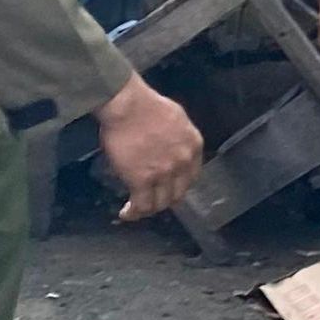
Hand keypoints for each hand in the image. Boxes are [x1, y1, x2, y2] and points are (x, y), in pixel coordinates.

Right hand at [93, 77, 204, 221]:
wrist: (128, 106)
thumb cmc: (147, 106)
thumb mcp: (177, 119)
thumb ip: (180, 138)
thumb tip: (173, 148)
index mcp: (194, 146)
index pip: (192, 176)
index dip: (179, 185)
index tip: (168, 188)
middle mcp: (183, 162)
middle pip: (178, 193)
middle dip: (165, 200)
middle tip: (152, 200)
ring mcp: (164, 173)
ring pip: (160, 203)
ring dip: (149, 208)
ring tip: (138, 208)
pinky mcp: (142, 180)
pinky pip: (141, 205)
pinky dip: (133, 213)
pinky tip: (126, 213)